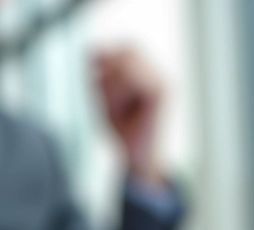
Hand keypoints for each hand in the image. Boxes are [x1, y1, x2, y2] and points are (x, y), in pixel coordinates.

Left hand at [95, 48, 165, 186]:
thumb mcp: (104, 97)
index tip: (95, 78)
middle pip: (126, 51)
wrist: (137, 158)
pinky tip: (122, 110)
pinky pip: (132, 80)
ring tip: (116, 108)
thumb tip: (90, 49)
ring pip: (126, 66)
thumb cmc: (123, 130)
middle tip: (108, 100)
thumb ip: (98, 74)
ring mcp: (162, 81)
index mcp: (148, 73)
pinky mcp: (161, 92)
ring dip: (112, 86)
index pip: (126, 47)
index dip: (107, 56)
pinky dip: (118, 95)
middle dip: (109, 74)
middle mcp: (158, 73)